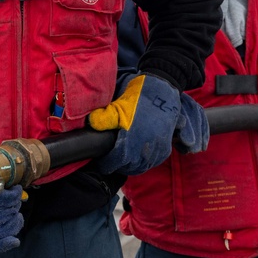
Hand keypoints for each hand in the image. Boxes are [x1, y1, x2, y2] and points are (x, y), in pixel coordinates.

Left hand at [89, 72, 208, 174]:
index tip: (101, 162)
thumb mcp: (118, 106)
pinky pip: (154, 162)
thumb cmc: (138, 98)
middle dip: (118, 166)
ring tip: (122, 161)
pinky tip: (137, 158)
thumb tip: (91, 124)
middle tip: (109, 161)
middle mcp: (146, 148)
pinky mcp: (165, 146)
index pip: (116, 162)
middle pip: (129, 167)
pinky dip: (144, 163)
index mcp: (132, 141)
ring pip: (142, 167)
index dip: (107, 164)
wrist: (162, 90)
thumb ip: (104, 118)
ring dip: (131, 166)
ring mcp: (158, 148)